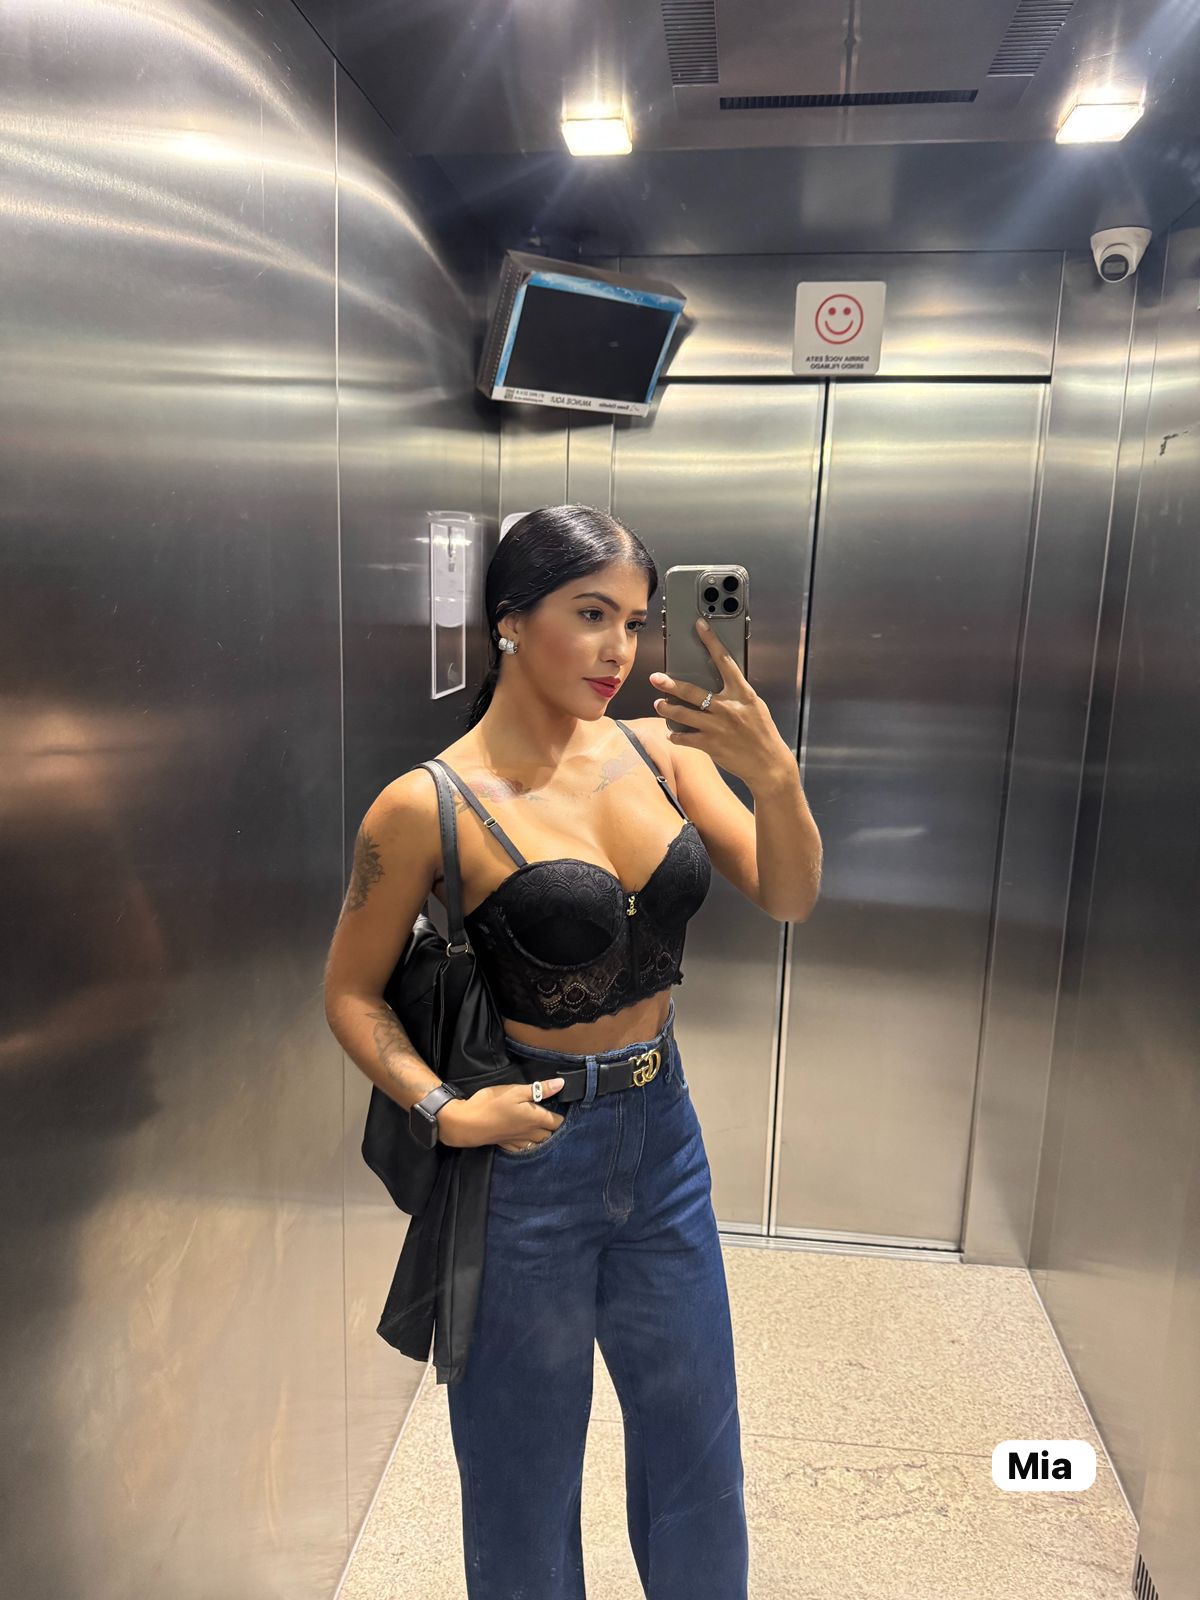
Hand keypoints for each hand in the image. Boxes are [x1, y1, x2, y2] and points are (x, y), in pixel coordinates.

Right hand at [437, 1078, 566, 1150]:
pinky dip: (528, 1145)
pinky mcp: (507, 1145)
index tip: (559, 1106)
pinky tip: (525, 1138)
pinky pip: (524, 1148)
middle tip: (549, 1115)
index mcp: (536, 1119)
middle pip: (550, 1135)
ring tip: (540, 1127)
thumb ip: (539, 1089)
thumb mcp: (516, 1091)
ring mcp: (518, 1141)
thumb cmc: (492, 1104)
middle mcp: (530, 1133)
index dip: (561, 1115)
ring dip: (542, 1137)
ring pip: (538, 1144)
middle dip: (553, 1127)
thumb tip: (561, 1084)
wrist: (467, 1123)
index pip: (558, 1122)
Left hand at [649, 617, 792, 788]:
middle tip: (656, 678)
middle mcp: (728, 707)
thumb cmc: (762, 733)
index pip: (725, 661)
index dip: (711, 641)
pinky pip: (684, 738)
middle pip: (692, 691)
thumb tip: (716, 683)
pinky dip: (676, 736)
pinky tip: (672, 734)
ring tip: (659, 705)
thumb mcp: (754, 707)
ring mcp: (717, 727)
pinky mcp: (710, 745)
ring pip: (682, 715)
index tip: (699, 626)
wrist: (769, 765)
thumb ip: (736, 694)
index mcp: (742, 693)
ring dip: (666, 710)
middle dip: (670, 684)